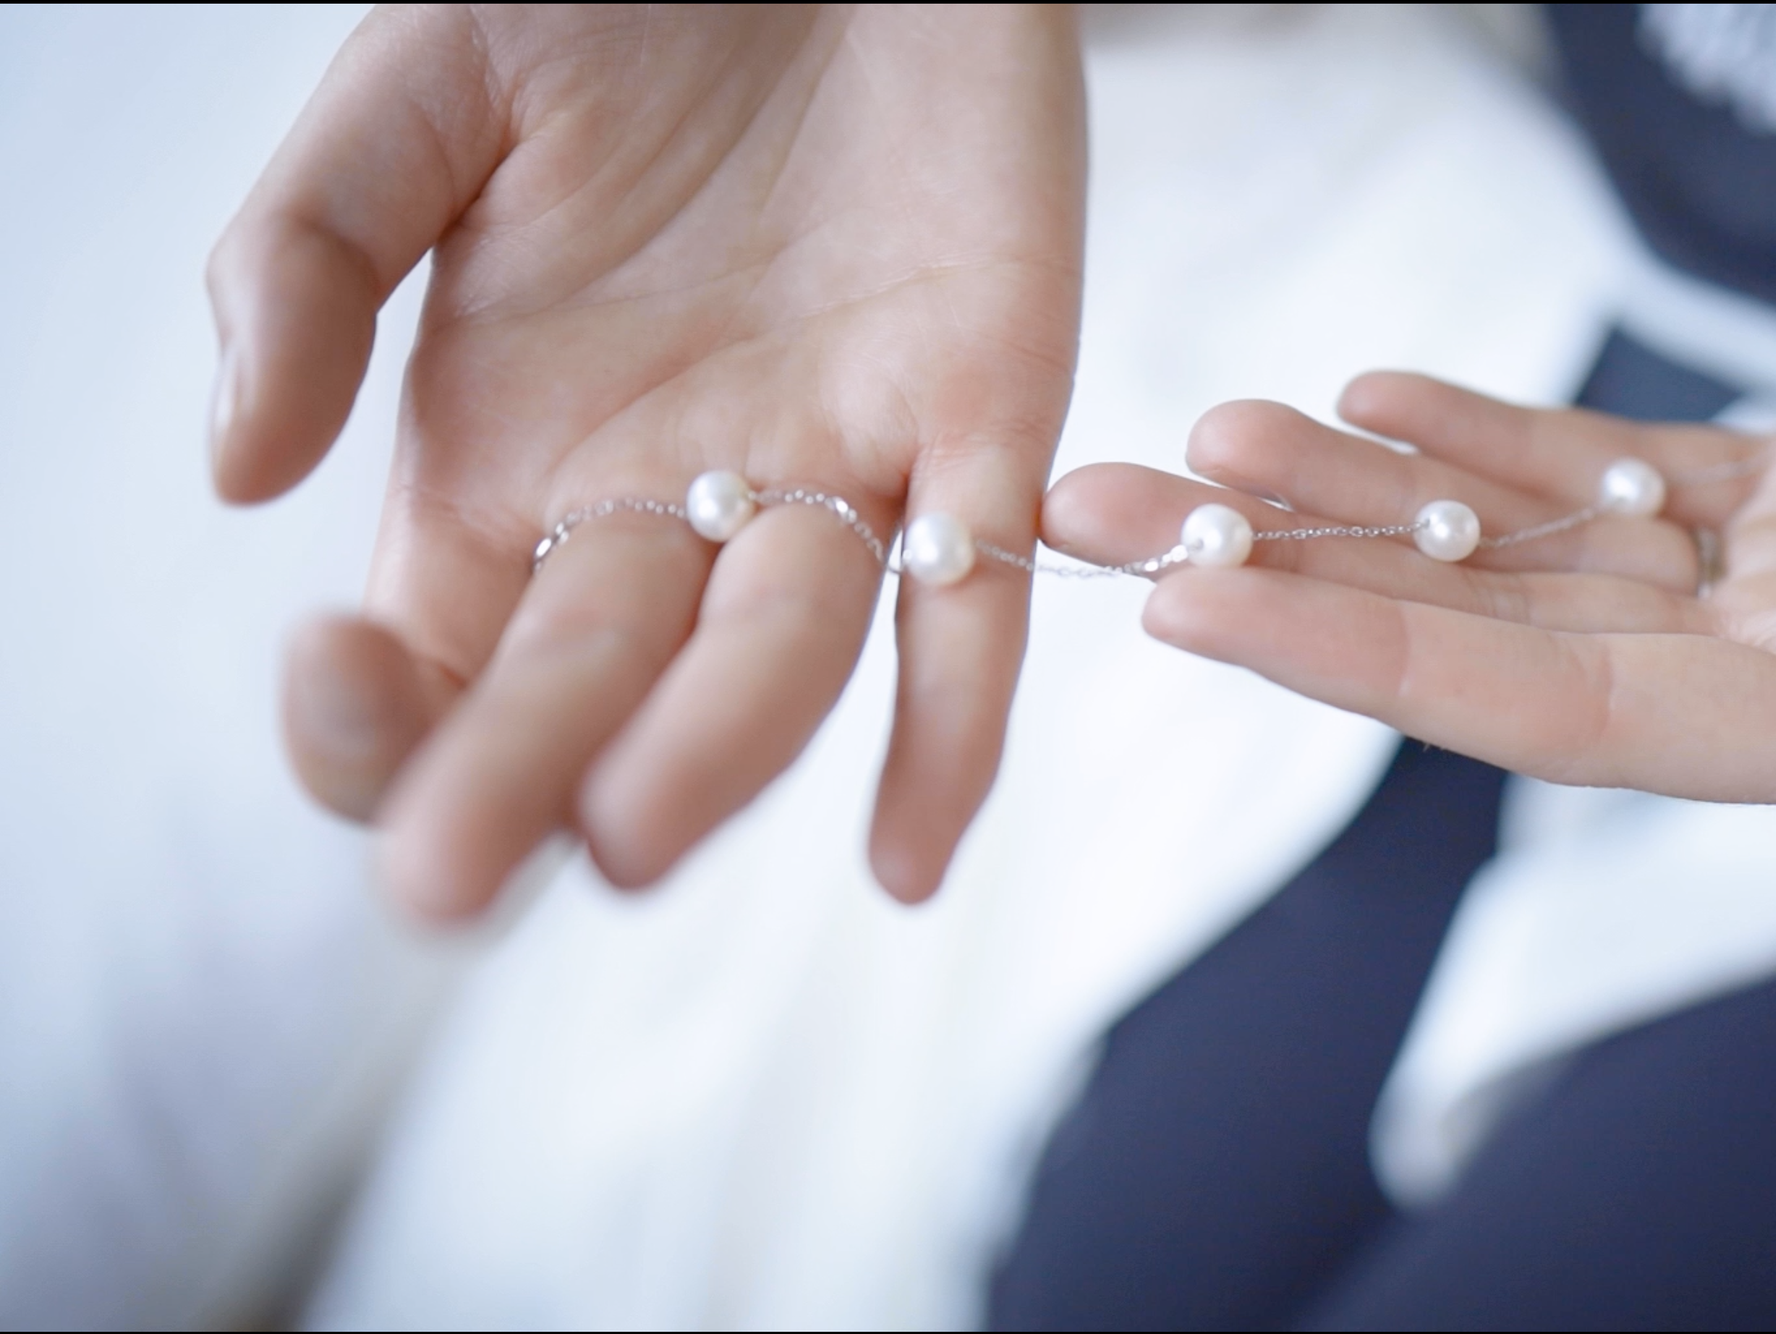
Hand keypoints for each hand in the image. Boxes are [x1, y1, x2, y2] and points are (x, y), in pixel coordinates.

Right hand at [209, 5, 1085, 916]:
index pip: (436, 662)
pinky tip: (909, 862)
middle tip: (449, 877)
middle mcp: (666, 502)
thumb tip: (235, 480)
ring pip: (773, 671)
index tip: (339, 670)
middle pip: (592, 699)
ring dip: (706, 762)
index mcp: (505, 454)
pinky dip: (951, 734)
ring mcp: (828, 475)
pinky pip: (972, 609)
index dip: (376, 714)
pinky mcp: (982, 424)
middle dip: (516, 788)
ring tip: (637, 834)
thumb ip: (307, 263)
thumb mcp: (417, 96)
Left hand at [1042, 347, 1775, 820]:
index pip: (1549, 708)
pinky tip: (1375, 395)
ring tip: (1196, 437)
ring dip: (1356, 494)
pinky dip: (1497, 433)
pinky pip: (1626, 470)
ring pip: (1529, 541)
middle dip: (1287, 572)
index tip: (1193, 598)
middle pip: (1486, 626)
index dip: (1364, 653)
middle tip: (1093, 513)